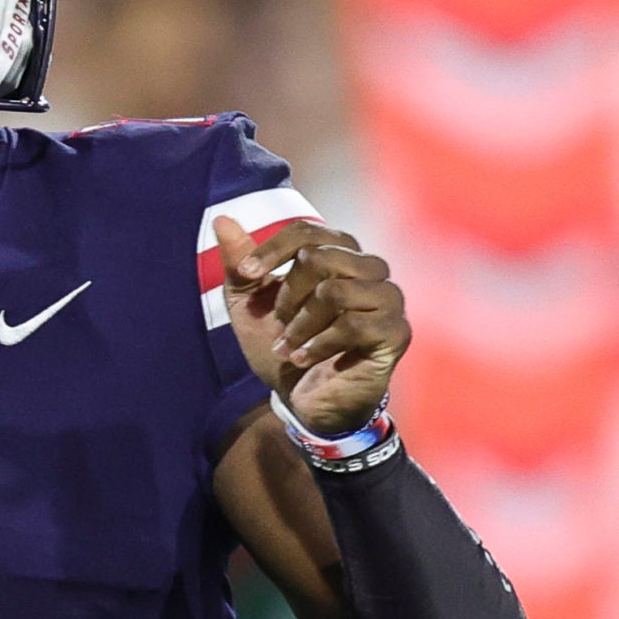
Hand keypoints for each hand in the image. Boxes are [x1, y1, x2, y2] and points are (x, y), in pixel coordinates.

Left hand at [214, 215, 409, 436]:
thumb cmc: (279, 345)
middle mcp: (369, 269)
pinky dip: (319, 346)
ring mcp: (388, 299)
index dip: (272, 248)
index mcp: (338, 254)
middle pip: (320, 258)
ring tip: (290, 345)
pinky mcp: (396, 332)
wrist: (300, 399)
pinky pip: (354, 326)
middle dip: (288, 296)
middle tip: (281, 324)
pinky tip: (304, 359)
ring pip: (336, 291)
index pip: (307, 231)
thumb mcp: (248, 305)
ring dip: (301, 324)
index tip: (247, 272)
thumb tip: (222, 220)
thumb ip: (238, 265)